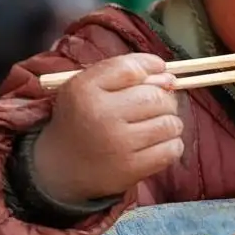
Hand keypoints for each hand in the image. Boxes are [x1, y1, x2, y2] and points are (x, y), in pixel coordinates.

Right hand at [30, 53, 182, 207]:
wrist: (61, 165)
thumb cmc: (80, 120)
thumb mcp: (87, 87)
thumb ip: (122, 72)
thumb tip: (169, 75)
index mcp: (85, 89)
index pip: (130, 68)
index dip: (151, 66)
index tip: (159, 70)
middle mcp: (102, 114)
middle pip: (156, 97)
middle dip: (165, 98)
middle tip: (157, 105)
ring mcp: (119, 143)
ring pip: (169, 123)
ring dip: (170, 122)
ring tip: (156, 125)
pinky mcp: (132, 168)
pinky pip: (172, 149)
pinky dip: (172, 144)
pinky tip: (158, 143)